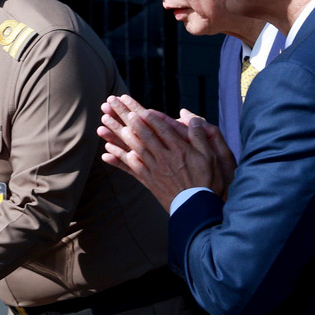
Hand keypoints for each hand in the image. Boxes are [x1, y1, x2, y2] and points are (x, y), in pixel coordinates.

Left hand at [97, 94, 225, 207]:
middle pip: (143, 134)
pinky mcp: (149, 181)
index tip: (133, 105)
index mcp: (180, 149)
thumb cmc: (208, 182)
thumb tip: (193, 118)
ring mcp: (154, 169)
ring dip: (117, 134)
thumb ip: (200, 137)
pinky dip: (118, 159)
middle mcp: (164, 157)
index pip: (160, 128)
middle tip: (111, 104)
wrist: (198, 209)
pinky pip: (131, 168)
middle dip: (126, 118)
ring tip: (103, 122)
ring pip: (133, 148)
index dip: (147, 116)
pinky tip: (107, 151)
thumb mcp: (211, 157)